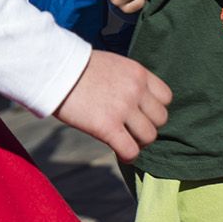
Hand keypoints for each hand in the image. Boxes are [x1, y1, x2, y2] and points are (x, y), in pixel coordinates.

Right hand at [54, 51, 171, 162]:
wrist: (56, 69)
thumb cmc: (79, 68)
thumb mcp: (113, 65)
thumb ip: (128, 82)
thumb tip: (135, 102)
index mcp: (139, 73)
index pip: (166, 97)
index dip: (154, 109)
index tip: (141, 114)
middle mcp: (136, 90)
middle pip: (161, 119)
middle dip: (148, 126)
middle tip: (132, 130)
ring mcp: (123, 108)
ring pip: (149, 136)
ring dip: (139, 142)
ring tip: (125, 140)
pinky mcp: (107, 126)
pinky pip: (131, 150)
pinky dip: (128, 156)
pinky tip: (119, 152)